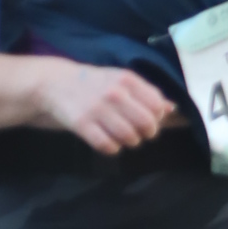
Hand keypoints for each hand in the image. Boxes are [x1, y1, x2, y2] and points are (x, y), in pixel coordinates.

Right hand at [36, 60, 179, 155]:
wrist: (56, 83)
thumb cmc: (94, 83)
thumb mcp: (121, 80)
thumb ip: (146, 93)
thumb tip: (171, 108)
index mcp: (128, 80)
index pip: (156, 105)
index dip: (158, 118)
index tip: (150, 121)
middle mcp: (115, 93)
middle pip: (146, 123)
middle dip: (147, 133)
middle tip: (140, 134)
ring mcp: (98, 109)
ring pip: (128, 136)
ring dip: (130, 142)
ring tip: (124, 139)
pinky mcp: (82, 124)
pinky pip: (106, 145)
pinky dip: (112, 149)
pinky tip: (109, 143)